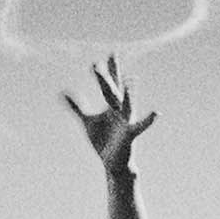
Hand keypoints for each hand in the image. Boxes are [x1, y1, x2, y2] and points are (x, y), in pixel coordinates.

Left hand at [62, 57, 154, 175]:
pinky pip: (140, 126)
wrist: (113, 164)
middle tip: (98, 64)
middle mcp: (120, 110)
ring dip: (127, 94)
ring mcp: (126, 122)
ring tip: (130, 82)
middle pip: (112, 91)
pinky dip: (148, 120)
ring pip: (126, 105)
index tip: (109, 54)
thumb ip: (77, 107)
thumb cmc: (103, 142)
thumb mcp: (87, 122)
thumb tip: (63, 92)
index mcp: (111, 106)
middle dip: (105, 79)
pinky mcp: (130, 134)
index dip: (108, 70)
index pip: (109, 84)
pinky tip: (157, 113)